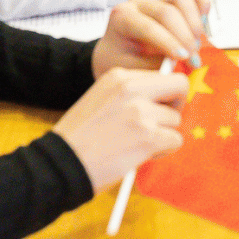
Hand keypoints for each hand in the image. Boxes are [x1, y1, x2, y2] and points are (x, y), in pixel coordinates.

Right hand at [52, 66, 187, 191]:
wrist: (59, 165)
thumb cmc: (79, 138)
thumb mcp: (102, 99)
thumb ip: (131, 94)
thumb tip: (165, 97)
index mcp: (119, 76)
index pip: (162, 74)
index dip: (164, 93)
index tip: (157, 106)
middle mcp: (132, 88)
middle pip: (179, 85)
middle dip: (176, 105)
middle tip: (162, 122)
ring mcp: (141, 112)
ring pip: (176, 119)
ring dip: (163, 134)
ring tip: (138, 144)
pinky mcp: (148, 137)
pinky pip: (175, 140)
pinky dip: (163, 150)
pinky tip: (141, 155)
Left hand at [91, 0, 208, 76]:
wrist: (119, 54)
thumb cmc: (121, 61)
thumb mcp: (130, 69)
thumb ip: (152, 68)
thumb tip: (177, 66)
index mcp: (122, 18)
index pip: (148, 27)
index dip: (168, 42)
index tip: (183, 57)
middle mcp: (139, 5)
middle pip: (167, 12)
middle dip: (184, 36)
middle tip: (193, 59)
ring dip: (194, 22)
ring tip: (197, 44)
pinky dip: (202, 3)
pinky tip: (203, 22)